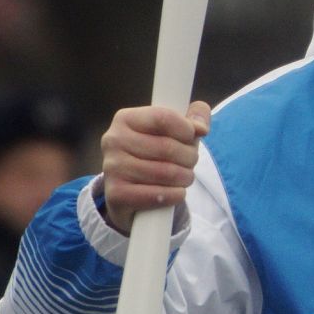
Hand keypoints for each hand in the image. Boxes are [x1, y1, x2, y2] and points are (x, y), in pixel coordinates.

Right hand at [100, 103, 209, 234]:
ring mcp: (112, 168)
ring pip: (166, 173)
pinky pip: (158, 195)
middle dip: (190, 157)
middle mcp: (114, 140)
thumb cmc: (152, 156)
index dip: (187, 129)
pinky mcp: (116, 194)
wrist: (127, 194)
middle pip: (168, 147)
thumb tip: (201, 127)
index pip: (164, 117)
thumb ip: (192, 119)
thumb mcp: (170, 132)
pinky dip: (175, 195)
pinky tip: (176, 192)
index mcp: (126, 119)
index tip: (193, 137)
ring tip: (185, 177)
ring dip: (185, 177)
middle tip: (191, 162)